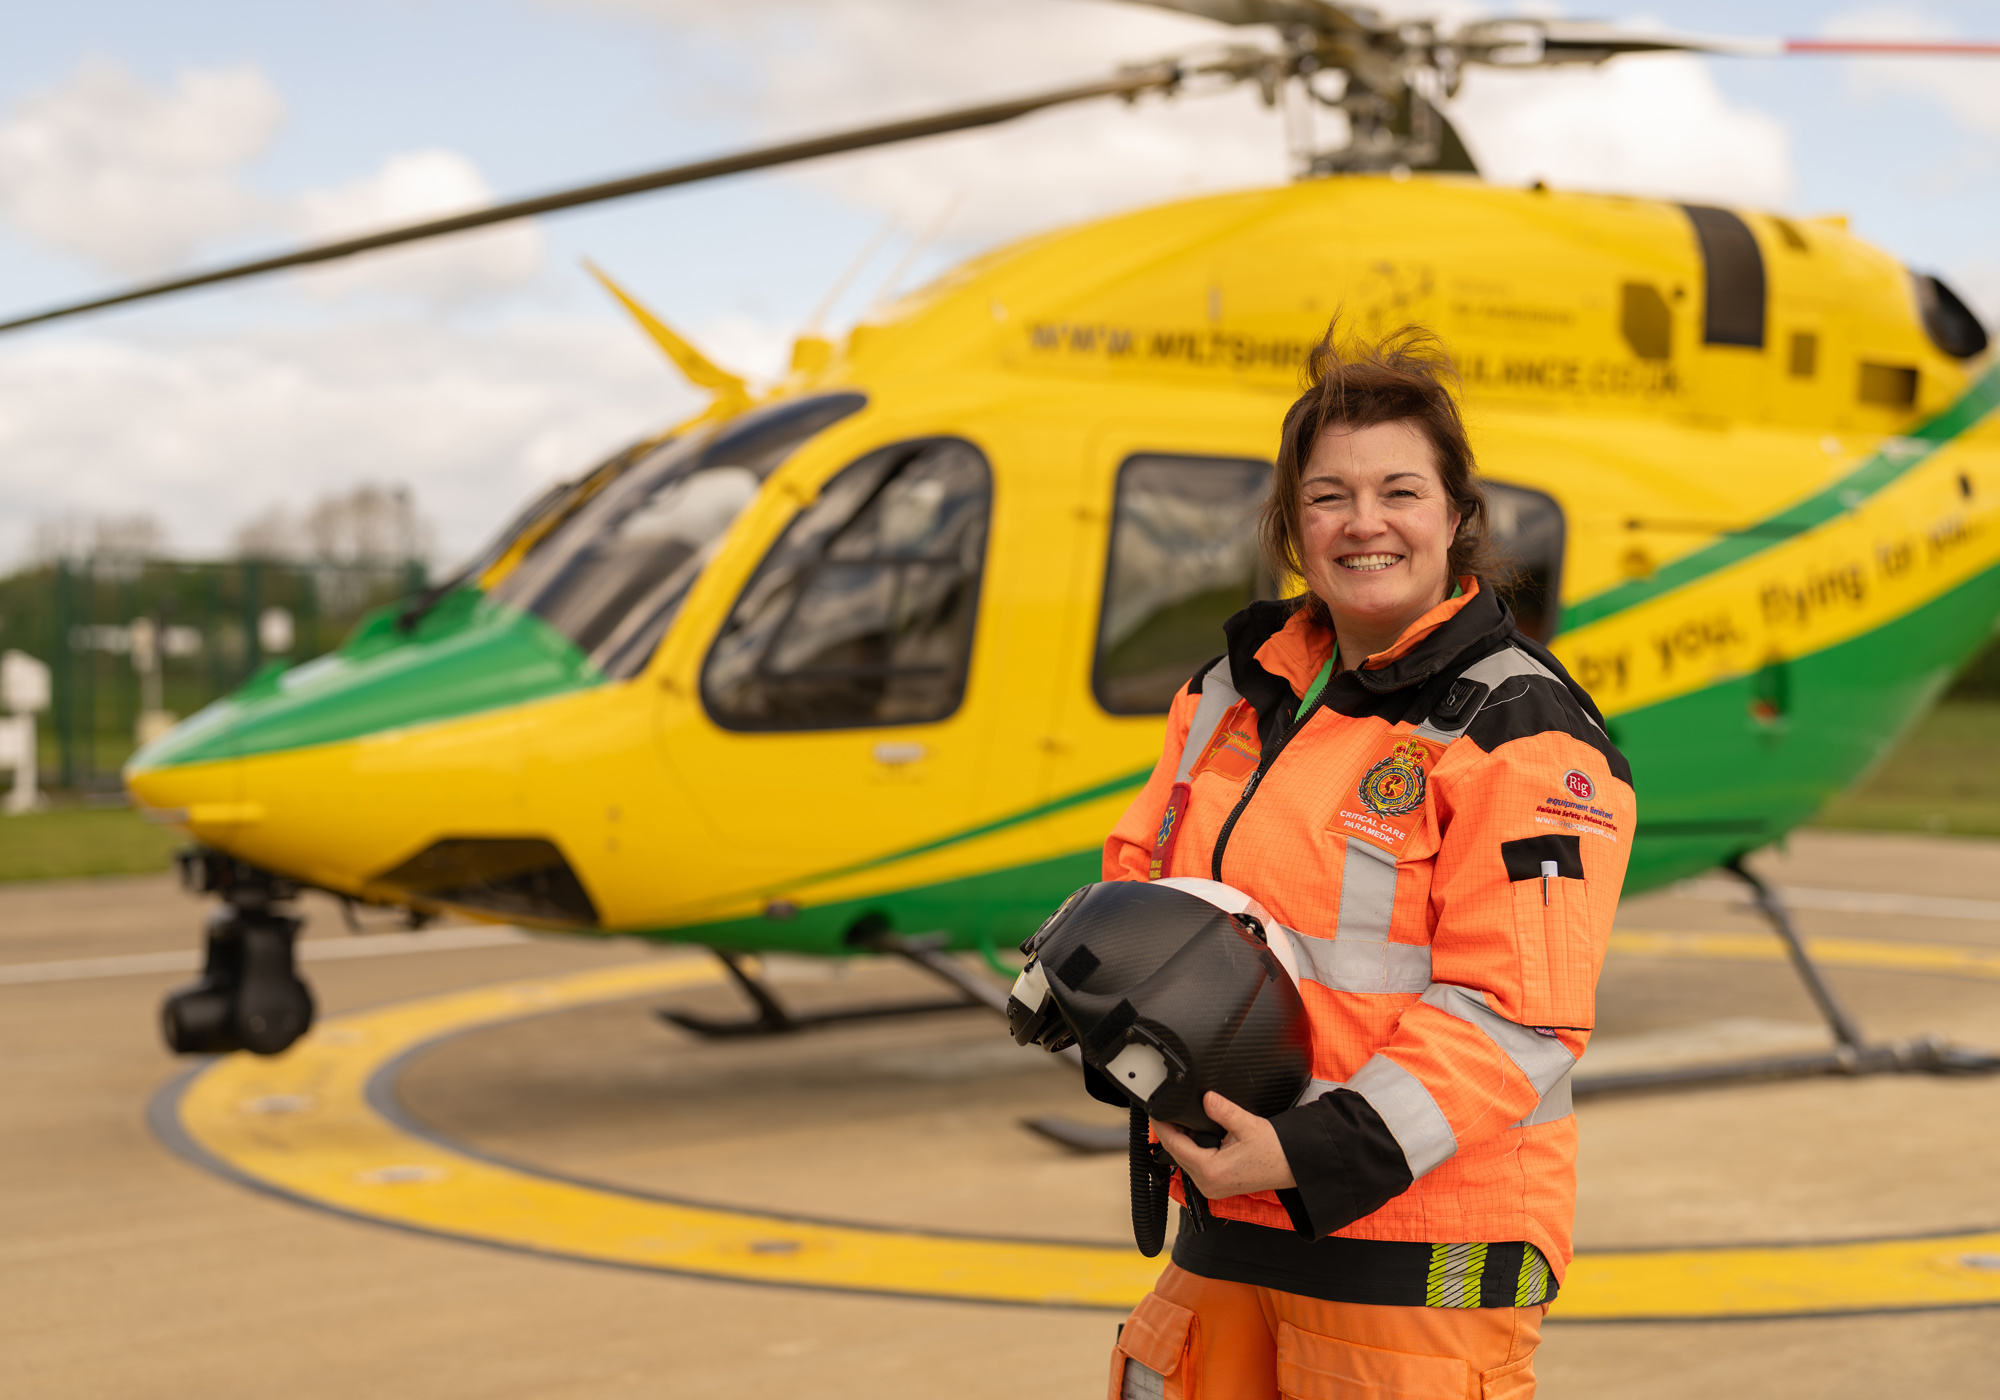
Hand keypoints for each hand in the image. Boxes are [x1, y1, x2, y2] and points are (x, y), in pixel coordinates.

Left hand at [1153, 1092, 1295, 1197]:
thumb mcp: (1247, 1125)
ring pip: (1185, 1159)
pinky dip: (1194, 1149)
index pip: (1174, 1144)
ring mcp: (1211, 1187)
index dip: (1162, 1126)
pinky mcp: (1217, 1185)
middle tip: (1169, 1109)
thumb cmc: (1275, 1151)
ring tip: (1186, 1119)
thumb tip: (1206, 1098)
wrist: (1292, 1166)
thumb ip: (1223, 1111)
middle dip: (1172, 1131)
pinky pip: (1196, 1165)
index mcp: (1210, 1170)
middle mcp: (1207, 1183)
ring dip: (1183, 1140)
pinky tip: (1199, 1135)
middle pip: (1176, 1152)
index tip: (1155, 1110)